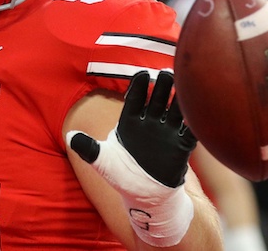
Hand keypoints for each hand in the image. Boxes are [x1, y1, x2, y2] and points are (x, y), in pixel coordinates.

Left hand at [70, 70, 195, 186]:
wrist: (144, 196)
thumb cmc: (122, 176)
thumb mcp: (102, 162)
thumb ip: (88, 148)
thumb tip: (70, 136)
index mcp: (129, 123)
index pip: (134, 100)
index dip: (138, 88)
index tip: (142, 74)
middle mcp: (149, 124)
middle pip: (156, 100)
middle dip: (161, 87)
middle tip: (166, 73)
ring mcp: (166, 134)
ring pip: (175, 111)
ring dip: (179, 99)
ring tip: (184, 85)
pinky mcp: (180, 147)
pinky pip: (189, 133)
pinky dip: (193, 124)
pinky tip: (197, 114)